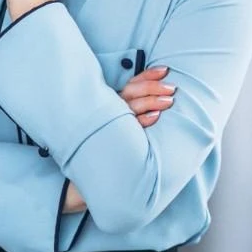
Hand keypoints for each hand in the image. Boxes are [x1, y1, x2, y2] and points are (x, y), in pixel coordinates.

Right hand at [61, 66, 174, 215]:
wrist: (80, 182)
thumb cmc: (100, 153)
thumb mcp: (114, 129)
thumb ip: (129, 115)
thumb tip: (158, 106)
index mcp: (109, 105)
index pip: (130, 86)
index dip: (147, 76)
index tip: (164, 70)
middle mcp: (107, 112)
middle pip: (131, 93)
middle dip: (152, 86)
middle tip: (171, 86)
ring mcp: (107, 126)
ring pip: (130, 107)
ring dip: (150, 101)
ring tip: (169, 100)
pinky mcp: (109, 141)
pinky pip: (127, 128)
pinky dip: (142, 120)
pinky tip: (155, 117)